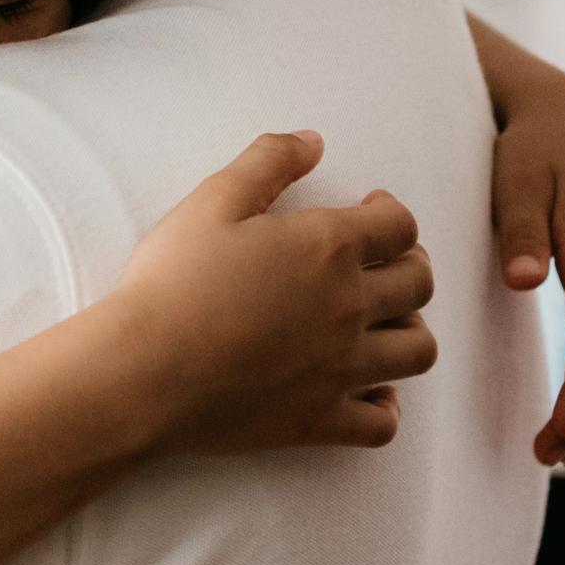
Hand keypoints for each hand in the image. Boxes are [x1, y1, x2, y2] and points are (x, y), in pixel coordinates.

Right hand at [107, 131, 437, 455]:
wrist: (144, 370)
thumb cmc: (173, 281)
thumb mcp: (212, 200)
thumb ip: (268, 160)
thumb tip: (314, 141)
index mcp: (329, 248)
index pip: (400, 225)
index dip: (392, 212)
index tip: (373, 210)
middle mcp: (350, 308)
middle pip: (419, 284)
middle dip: (408, 265)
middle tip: (382, 262)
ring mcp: (342, 370)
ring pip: (418, 351)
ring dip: (410, 331)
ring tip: (383, 323)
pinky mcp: (321, 420)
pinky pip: (383, 423)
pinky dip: (385, 406)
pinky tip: (366, 391)